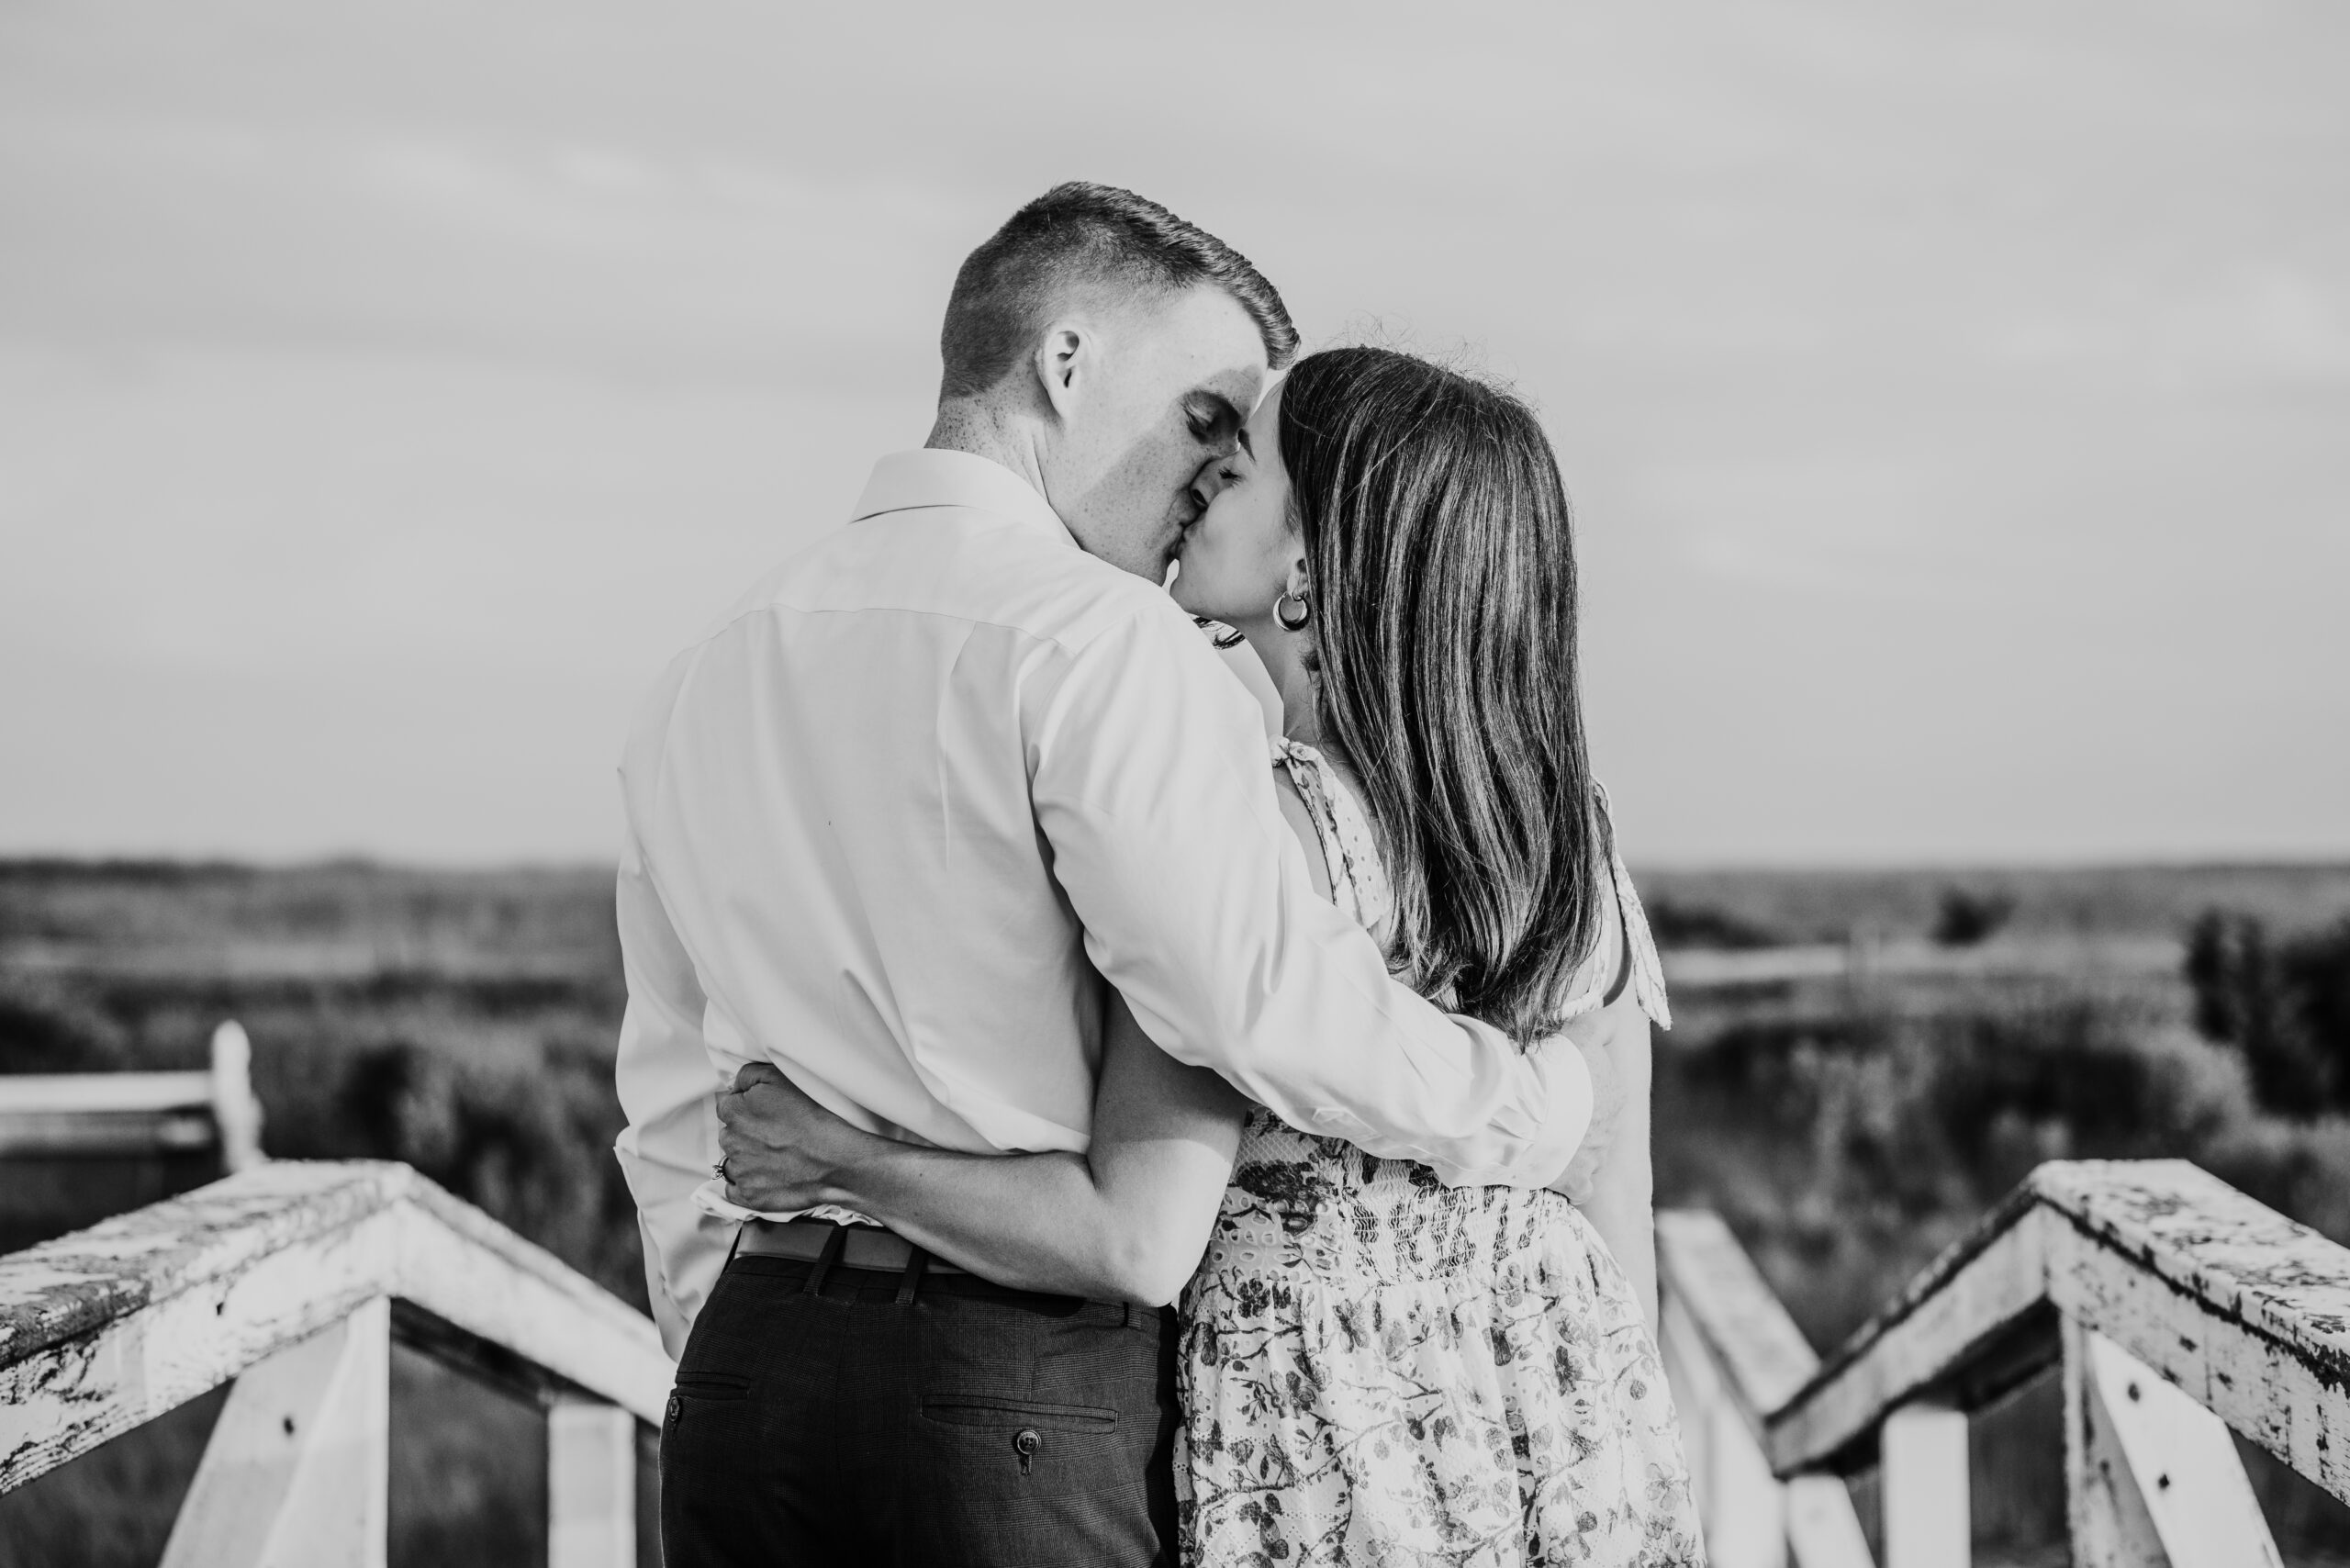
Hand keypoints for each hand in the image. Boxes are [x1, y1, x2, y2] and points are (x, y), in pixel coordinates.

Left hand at [716, 1062, 863, 1212]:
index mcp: (734, 1111)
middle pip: (730, 1135)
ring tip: (777, 1158)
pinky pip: (735, 1191)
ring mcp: (738, 1171)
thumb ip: (749, 1075)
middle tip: (776, 1136)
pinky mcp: (748, 1196)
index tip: (766, 1115)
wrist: (836, 1159)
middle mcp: (730, 1141)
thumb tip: (735, 1084)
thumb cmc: (813, 1116)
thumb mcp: (782, 1078)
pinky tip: (769, 1178)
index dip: (746, 1109)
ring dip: (747, 1160)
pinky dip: (748, 1185)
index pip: (727, 1107)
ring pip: (733, 1162)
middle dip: (746, 1135)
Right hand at [1551, 1027, 1626, 1207]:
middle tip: (1547, 1110)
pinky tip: (1555, 1172)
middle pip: (1596, 1124)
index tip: (1556, 1083)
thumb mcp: (1581, 1033)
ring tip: (1543, 1139)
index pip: (1603, 1091)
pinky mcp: (1577, 1182)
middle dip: (1577, 1120)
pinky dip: (1571, 1182)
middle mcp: (1612, 1130)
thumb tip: (1615, 1019)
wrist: (1525, 1110)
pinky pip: (1581, 1187)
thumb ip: (1603, 1025)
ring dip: (1572, 1149)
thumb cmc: (1550, 1068)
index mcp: (1616, 1096)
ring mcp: (1596, 1159)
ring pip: (1590, 1154)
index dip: (1579, 1087)